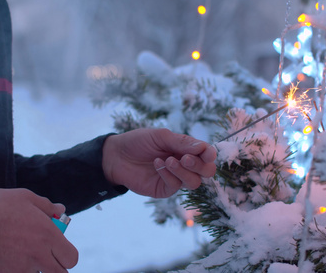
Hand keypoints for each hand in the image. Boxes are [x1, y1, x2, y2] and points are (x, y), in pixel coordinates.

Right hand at [0, 188, 77, 272]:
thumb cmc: (0, 205)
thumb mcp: (26, 197)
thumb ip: (47, 206)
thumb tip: (61, 209)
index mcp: (48, 235)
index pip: (72, 258)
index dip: (67, 255)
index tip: (59, 249)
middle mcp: (40, 254)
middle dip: (56, 267)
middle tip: (47, 257)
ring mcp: (23, 267)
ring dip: (36, 269)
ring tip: (24, 255)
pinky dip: (19, 271)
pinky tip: (10, 259)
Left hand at [102, 128, 216, 197]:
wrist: (116, 155)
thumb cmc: (138, 142)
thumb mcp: (161, 136)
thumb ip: (182, 142)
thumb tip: (204, 148)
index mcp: (186, 150)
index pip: (207, 155)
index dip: (210, 154)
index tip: (207, 153)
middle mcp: (184, 165)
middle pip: (207, 172)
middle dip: (200, 165)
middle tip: (185, 158)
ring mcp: (175, 179)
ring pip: (194, 182)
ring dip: (184, 171)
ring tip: (168, 161)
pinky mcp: (164, 189)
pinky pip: (176, 187)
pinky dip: (169, 175)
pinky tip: (158, 165)